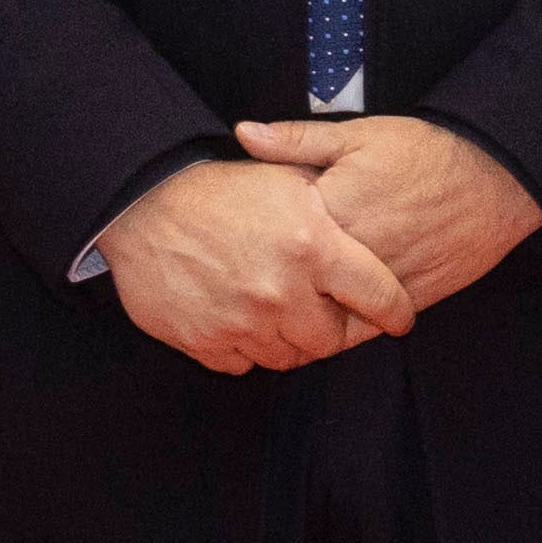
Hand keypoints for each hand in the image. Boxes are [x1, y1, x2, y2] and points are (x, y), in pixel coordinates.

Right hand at [93, 153, 410, 372]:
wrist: (142, 204)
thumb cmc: (220, 189)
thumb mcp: (287, 179)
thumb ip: (335, 207)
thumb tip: (378, 230)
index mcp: (313, 245)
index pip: (379, 297)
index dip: (395, 312)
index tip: (398, 318)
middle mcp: (281, 290)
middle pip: (330, 339)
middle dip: (329, 326)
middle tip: (317, 306)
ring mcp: (242, 322)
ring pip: (287, 356)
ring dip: (286, 337)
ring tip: (273, 306)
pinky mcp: (206, 342)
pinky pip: (243, 363)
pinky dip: (245, 345)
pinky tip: (237, 314)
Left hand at [237, 114, 541, 327]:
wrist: (497, 179)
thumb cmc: (427, 152)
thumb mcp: (360, 133)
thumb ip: (298, 140)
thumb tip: (243, 133)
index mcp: (336, 208)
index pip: (273, 235)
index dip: (248, 240)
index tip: (228, 240)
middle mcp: (356, 253)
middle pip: (293, 284)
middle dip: (264, 286)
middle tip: (238, 285)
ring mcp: (383, 282)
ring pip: (324, 317)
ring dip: (293, 322)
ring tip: (264, 318)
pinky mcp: (408, 300)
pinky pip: (362, 331)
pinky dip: (334, 338)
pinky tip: (310, 335)